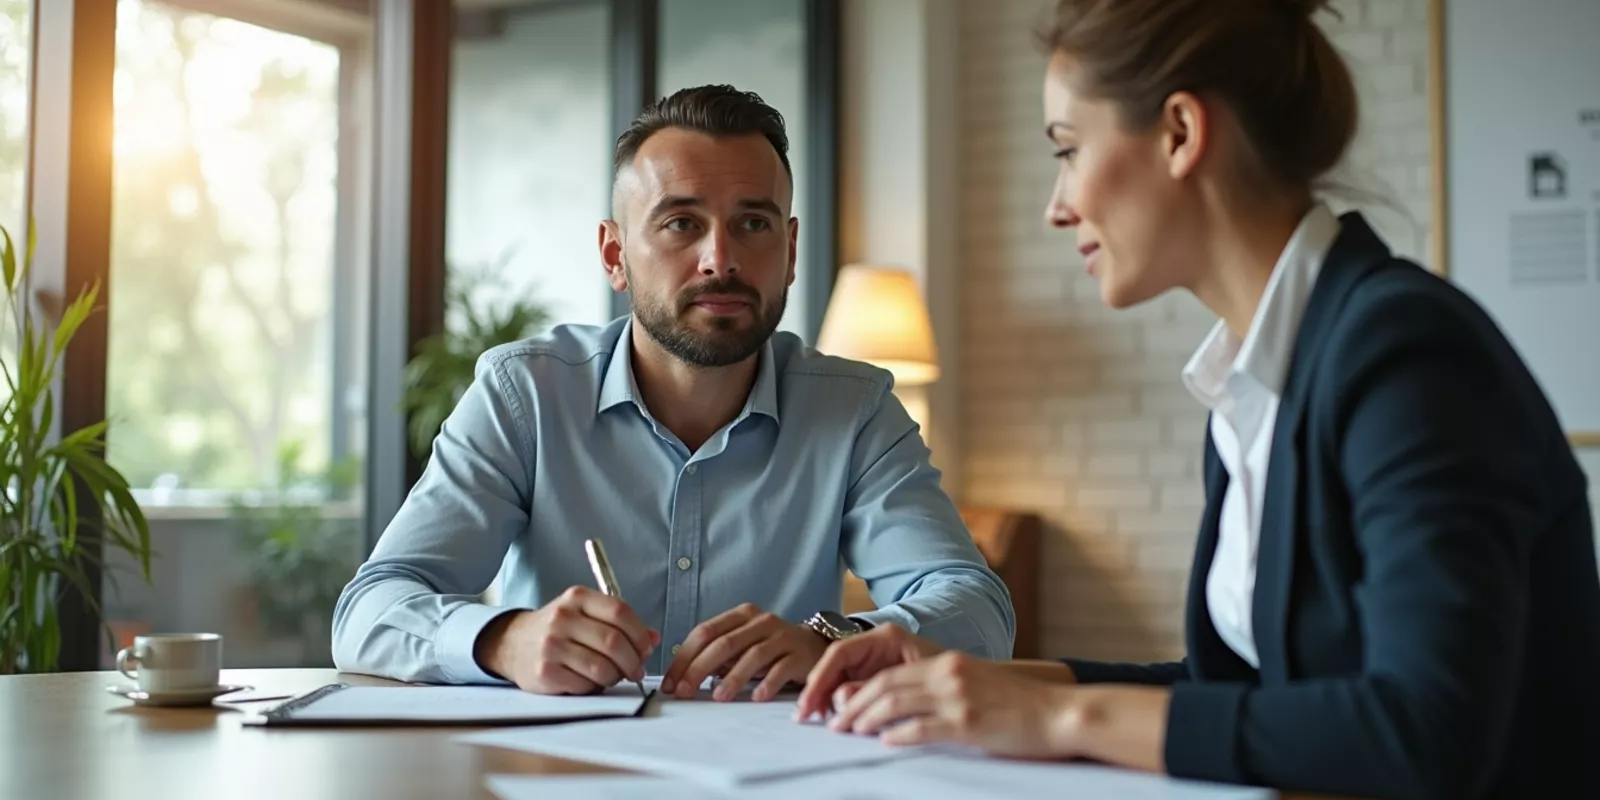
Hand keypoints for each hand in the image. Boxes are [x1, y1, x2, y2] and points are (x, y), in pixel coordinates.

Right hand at [474, 586, 659, 694]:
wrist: (512, 644)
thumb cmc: (558, 630)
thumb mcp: (585, 615)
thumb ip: (620, 623)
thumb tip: (653, 638)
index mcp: (577, 598)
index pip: (620, 612)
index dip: (640, 634)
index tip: (646, 648)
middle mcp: (562, 618)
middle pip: (614, 642)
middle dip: (633, 661)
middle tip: (637, 670)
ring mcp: (551, 645)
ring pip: (601, 667)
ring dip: (615, 677)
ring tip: (614, 676)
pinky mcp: (544, 671)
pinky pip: (584, 685)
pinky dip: (594, 687)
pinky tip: (590, 681)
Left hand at [661, 603, 828, 701]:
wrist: (814, 647)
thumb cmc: (770, 648)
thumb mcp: (742, 645)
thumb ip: (717, 655)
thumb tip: (682, 678)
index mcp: (741, 615)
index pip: (705, 632)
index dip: (684, 658)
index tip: (671, 683)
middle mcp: (760, 621)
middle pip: (724, 643)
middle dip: (699, 669)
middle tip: (685, 692)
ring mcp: (782, 636)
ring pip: (752, 655)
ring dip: (733, 678)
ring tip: (718, 697)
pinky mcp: (799, 654)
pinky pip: (781, 668)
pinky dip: (767, 683)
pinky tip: (757, 697)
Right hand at [794, 624, 944, 721]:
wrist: (973, 683)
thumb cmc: (948, 673)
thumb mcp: (913, 676)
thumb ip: (876, 685)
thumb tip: (841, 700)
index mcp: (884, 637)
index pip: (840, 653)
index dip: (820, 677)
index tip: (809, 701)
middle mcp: (874, 647)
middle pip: (834, 667)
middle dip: (818, 691)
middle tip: (806, 716)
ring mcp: (873, 662)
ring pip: (839, 679)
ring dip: (827, 700)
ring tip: (824, 720)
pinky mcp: (875, 678)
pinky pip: (849, 689)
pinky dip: (842, 705)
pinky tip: (838, 719)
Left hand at [824, 651, 1075, 759]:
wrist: (1058, 713)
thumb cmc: (1019, 706)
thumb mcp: (976, 685)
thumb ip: (940, 689)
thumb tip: (901, 709)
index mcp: (947, 663)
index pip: (888, 672)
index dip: (859, 689)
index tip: (841, 706)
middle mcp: (947, 674)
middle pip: (884, 686)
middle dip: (852, 704)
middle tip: (833, 723)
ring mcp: (957, 697)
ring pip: (895, 703)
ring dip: (865, 719)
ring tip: (848, 732)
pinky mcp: (967, 722)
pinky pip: (922, 727)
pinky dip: (897, 734)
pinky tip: (884, 741)